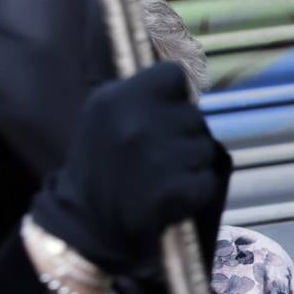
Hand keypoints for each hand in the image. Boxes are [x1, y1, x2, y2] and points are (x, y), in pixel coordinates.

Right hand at [29, 61, 229, 274]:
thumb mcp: (105, 114)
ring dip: (190, 163)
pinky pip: (206, 180)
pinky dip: (194, 190)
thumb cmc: (101, 165)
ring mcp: (158, 158)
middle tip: (154, 156)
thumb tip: (186, 71)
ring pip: (204, 147)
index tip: (161, 112)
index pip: (173, 75)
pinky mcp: (175, 191)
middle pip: (193, 115)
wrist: (87, 223)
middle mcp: (138, 123)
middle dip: (182, 135)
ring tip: (159, 176)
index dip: (173, 95)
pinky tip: (169, 197)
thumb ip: (141, 92)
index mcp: (118, 98)